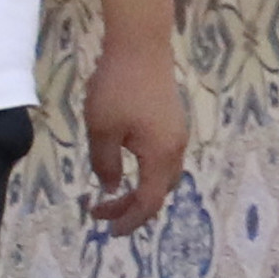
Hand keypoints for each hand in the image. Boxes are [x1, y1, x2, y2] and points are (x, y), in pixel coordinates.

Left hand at [84, 35, 189, 233]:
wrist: (141, 46)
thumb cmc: (117, 89)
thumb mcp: (102, 131)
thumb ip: (105, 164)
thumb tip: (111, 187)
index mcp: (161, 155)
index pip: (149, 201)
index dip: (130, 220)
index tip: (109, 231)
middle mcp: (175, 148)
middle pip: (160, 191)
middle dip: (134, 207)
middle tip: (102, 212)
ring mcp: (177, 132)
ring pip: (163, 174)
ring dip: (141, 188)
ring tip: (114, 193)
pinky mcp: (172, 120)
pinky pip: (163, 157)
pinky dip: (146, 171)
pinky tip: (126, 163)